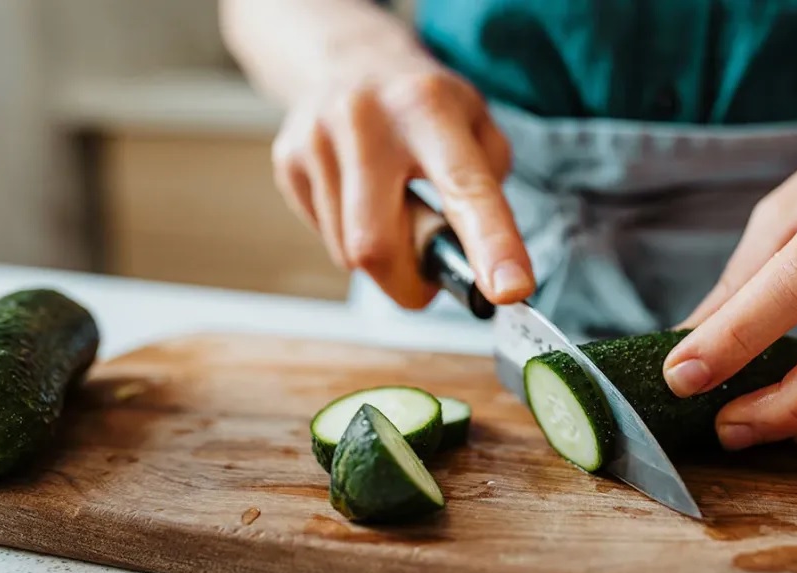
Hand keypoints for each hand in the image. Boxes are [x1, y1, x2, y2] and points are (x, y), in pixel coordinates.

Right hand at [271, 52, 533, 307]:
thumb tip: (482, 265)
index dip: (491, 244)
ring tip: (393, 210)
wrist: (349, 58)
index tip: (509, 291)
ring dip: (383, 258)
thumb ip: (487, 192)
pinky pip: (325, 238)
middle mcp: (366, 120)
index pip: (463, 188)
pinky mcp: (287, 159)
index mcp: (429, 108)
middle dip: (409, 283)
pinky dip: (352, 238)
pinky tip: (361, 200)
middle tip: (430, 273)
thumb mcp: (477, 125)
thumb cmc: (425, 107)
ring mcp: (318, 139)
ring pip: (348, 252)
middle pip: (378, 246)